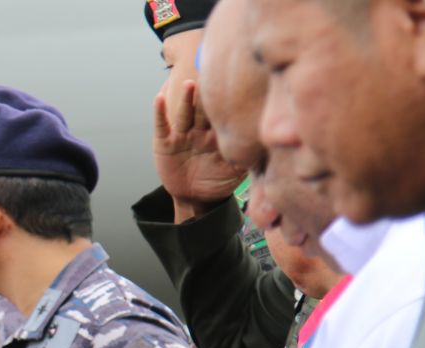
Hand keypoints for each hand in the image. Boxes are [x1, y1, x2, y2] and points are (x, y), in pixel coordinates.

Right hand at [152, 80, 245, 219]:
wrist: (195, 197)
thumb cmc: (218, 181)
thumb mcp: (236, 171)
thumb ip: (248, 158)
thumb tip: (264, 147)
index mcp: (219, 133)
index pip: (223, 112)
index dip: (228, 98)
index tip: (237, 80)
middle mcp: (201, 129)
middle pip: (203, 107)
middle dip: (207, 92)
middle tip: (212, 73)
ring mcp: (183, 134)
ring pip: (185, 112)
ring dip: (186, 98)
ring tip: (189, 84)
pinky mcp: (165, 143)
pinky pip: (162, 125)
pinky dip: (160, 112)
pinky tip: (159, 99)